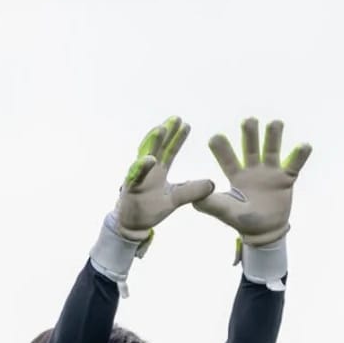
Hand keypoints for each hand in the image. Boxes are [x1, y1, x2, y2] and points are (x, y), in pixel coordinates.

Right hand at [112, 115, 214, 245]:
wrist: (133, 224)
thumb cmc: (151, 209)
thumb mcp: (175, 200)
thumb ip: (191, 191)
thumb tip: (212, 184)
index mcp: (158, 171)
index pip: (169, 151)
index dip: (177, 138)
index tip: (186, 124)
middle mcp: (147, 170)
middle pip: (157, 148)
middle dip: (166, 132)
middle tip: (176, 118)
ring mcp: (137, 177)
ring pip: (145, 155)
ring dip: (152, 143)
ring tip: (161, 129)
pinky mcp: (130, 187)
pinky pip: (136, 175)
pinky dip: (142, 166)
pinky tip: (149, 159)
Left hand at [194, 118, 311, 254]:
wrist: (264, 231)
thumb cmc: (242, 220)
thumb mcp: (224, 211)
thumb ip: (210, 204)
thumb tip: (192, 197)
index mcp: (236, 175)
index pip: (227, 159)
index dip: (222, 149)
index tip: (214, 137)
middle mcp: (253, 169)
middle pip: (251, 148)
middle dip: (250, 135)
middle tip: (248, 120)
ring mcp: (270, 172)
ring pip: (272, 151)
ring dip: (273, 137)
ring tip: (275, 122)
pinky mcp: (286, 179)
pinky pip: (294, 165)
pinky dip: (299, 155)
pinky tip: (304, 145)